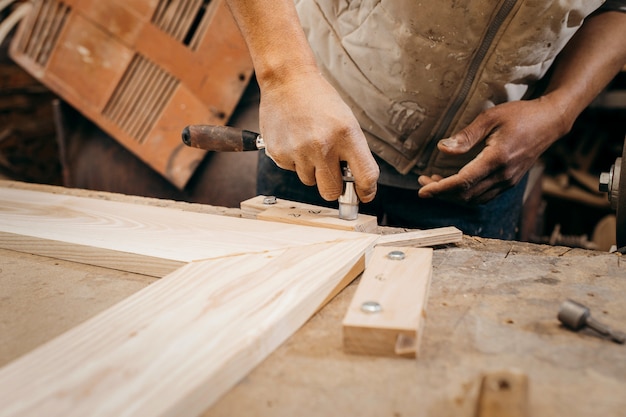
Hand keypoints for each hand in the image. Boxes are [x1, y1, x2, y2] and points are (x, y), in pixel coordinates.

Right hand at [258, 70, 378, 201]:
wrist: (288, 80)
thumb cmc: (319, 100)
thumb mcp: (346, 121)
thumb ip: (353, 152)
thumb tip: (356, 184)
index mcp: (346, 135)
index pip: (365, 176)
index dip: (367, 191)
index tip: (364, 194)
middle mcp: (322, 146)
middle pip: (332, 191)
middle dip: (334, 187)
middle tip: (331, 174)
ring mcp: (299, 151)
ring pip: (309, 181)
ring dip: (311, 169)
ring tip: (308, 143)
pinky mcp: (279, 153)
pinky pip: (292, 170)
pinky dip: (295, 160)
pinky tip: (294, 140)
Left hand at [418, 97, 569, 204]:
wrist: (550, 122)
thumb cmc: (520, 115)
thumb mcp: (490, 118)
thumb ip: (466, 136)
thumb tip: (442, 149)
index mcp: (497, 159)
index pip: (462, 182)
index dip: (440, 189)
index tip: (422, 190)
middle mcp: (503, 175)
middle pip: (465, 195)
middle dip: (441, 192)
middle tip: (423, 181)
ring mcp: (508, 181)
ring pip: (474, 199)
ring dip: (453, 195)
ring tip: (436, 182)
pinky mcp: (510, 182)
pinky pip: (484, 196)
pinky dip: (466, 194)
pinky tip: (455, 184)